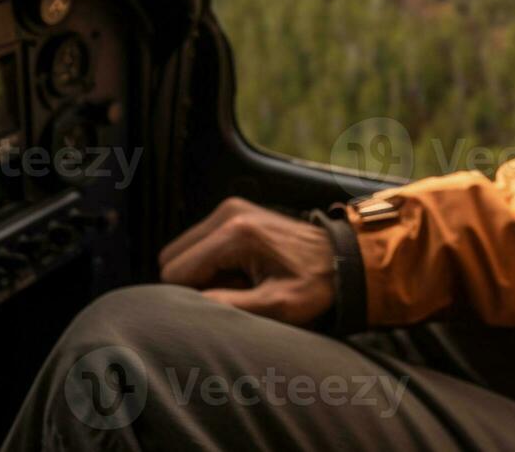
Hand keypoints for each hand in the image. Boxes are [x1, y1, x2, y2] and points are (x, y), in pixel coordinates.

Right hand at [157, 197, 336, 325]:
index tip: (225, 302)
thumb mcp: (277, 305)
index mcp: (235, 234)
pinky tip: (242, 271)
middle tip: (234, 293)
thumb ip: (229, 306)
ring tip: (241, 282)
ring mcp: (229, 208)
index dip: (190, 296)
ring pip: (183, 251)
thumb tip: (188, 306)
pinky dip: (212, 262)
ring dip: (203, 273)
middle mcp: (228, 213)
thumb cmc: (315, 285)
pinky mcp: (233, 211)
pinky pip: (199, 244)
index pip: (175, 271)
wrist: (342, 258)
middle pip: (173, 258)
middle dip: (194, 283)